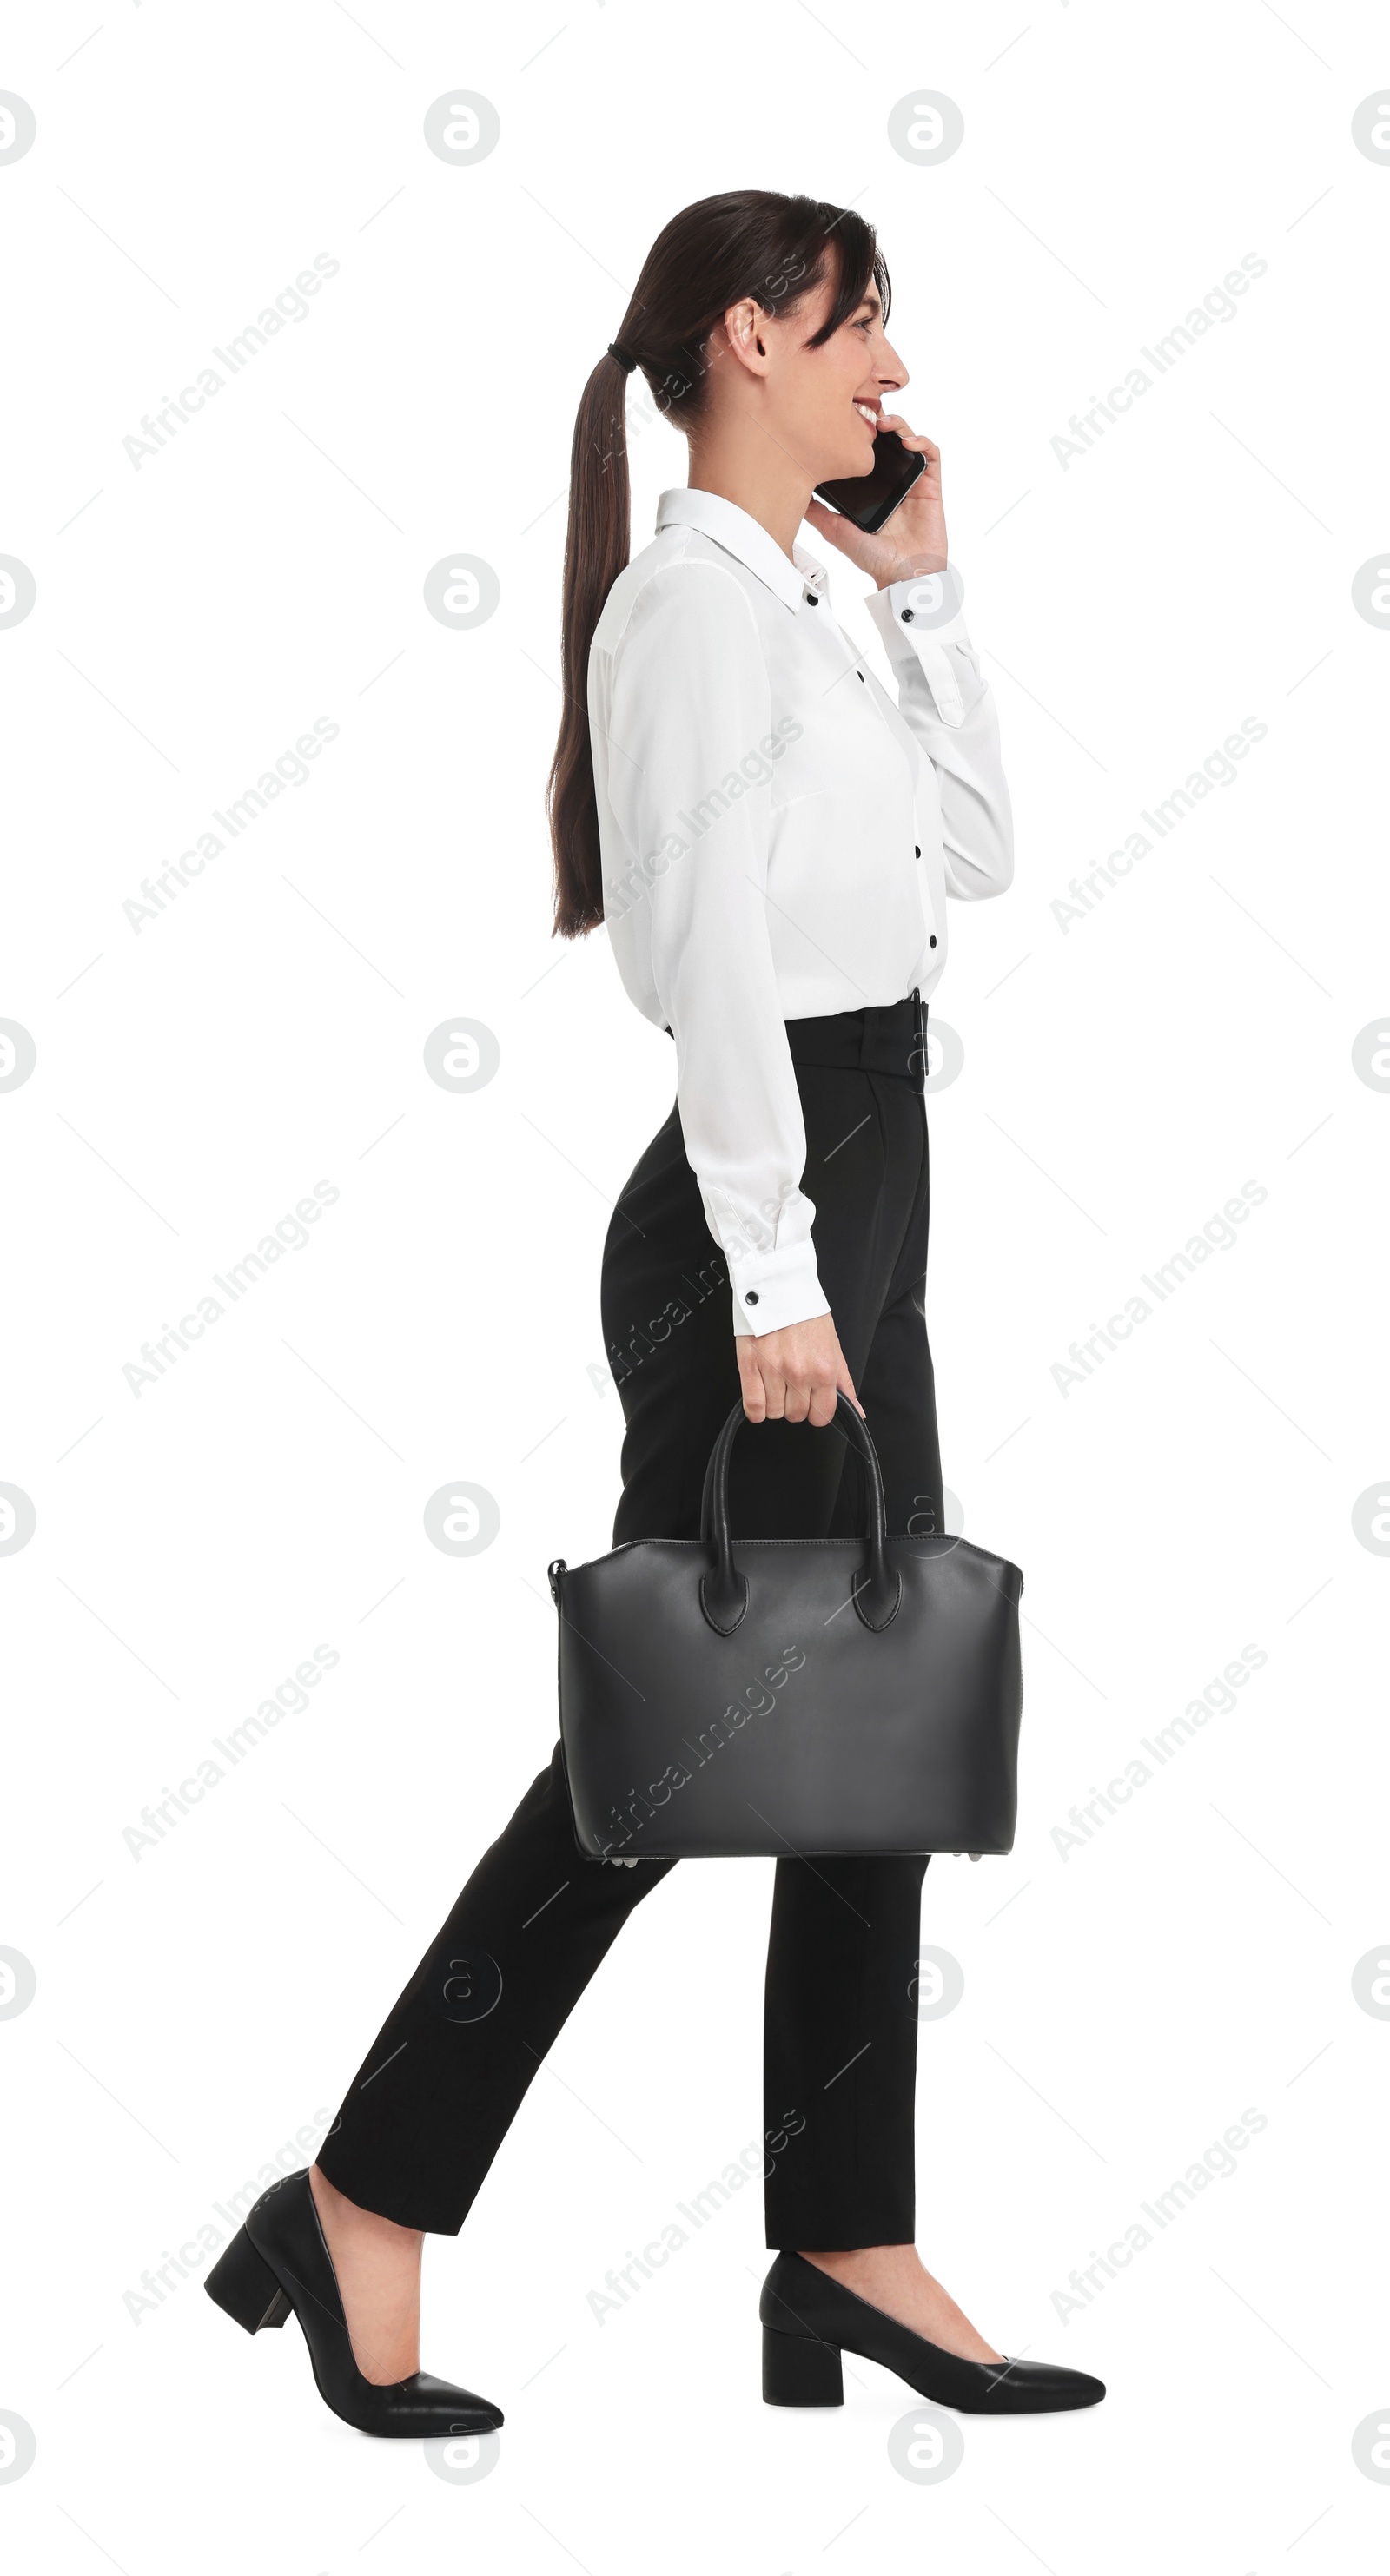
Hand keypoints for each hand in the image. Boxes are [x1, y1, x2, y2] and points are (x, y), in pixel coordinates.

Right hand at [736, 1313, 862, 1428]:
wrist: (778, 1287)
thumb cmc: (805, 1313)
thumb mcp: (833, 1346)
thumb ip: (844, 1383)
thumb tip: (857, 1411)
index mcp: (824, 1369)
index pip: (822, 1415)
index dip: (816, 1411)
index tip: (811, 1402)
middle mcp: (800, 1373)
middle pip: (796, 1415)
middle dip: (794, 1405)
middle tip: (792, 1386)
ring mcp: (773, 1371)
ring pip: (774, 1413)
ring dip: (774, 1404)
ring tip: (775, 1383)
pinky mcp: (749, 1367)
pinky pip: (754, 1407)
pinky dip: (756, 1409)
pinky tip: (760, 1396)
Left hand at [803, 411, 947, 591]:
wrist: (902, 575)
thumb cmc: (874, 559)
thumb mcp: (836, 531)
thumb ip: (818, 512)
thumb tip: (796, 494)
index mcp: (871, 488)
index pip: (865, 451)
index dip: (858, 433)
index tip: (844, 420)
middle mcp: (891, 481)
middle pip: (887, 439)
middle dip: (878, 419)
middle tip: (865, 412)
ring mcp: (912, 482)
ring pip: (909, 439)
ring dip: (899, 425)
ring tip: (884, 424)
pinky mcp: (931, 486)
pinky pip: (932, 455)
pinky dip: (923, 442)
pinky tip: (908, 442)